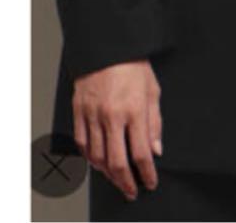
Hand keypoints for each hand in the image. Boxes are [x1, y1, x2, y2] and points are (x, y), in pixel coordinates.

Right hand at [72, 59, 162, 200]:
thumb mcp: (153, 90)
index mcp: (134, 110)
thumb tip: (156, 150)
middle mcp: (112, 116)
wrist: (107, 44)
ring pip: (97, 157)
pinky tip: (97, 162)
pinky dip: (89, 157)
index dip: (147, 174)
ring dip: (107, 174)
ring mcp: (93, 115)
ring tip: (116, 178)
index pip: (141, 154)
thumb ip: (155, 122)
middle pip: (117, 162)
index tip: (150, 182)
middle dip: (126, 182)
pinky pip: (82, 143)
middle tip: (131, 191)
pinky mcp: (79, 111)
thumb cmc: (132, 63)